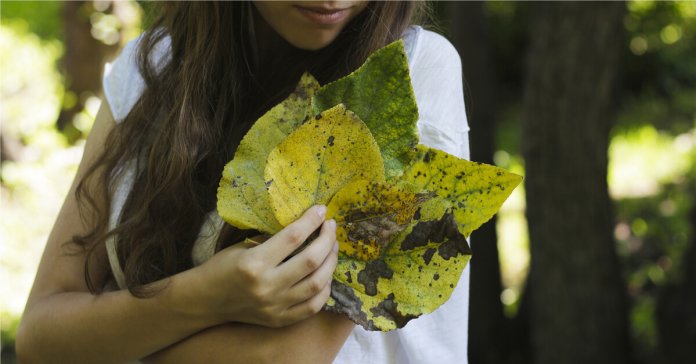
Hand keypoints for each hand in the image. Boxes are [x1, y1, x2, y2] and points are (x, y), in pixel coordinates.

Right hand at [196, 205, 337, 327]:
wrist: (206, 300)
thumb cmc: (223, 267)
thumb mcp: (244, 246)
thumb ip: (273, 239)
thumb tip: (304, 224)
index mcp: (254, 263)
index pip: (293, 237)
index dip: (311, 220)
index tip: (321, 210)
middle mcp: (267, 286)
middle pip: (311, 260)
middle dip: (327, 239)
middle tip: (331, 227)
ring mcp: (275, 306)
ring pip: (317, 284)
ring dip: (331, 262)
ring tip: (332, 248)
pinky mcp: (279, 320)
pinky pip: (313, 306)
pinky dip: (325, 289)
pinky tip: (326, 275)